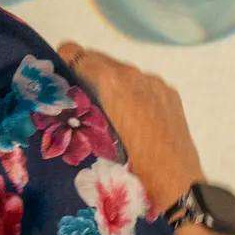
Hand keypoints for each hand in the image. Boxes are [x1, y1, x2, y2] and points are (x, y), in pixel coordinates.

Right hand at [57, 42, 201, 209]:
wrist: (175, 181)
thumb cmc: (130, 165)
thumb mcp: (95, 136)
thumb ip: (82, 108)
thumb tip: (70, 95)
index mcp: (112, 82)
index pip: (76, 53)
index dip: (64, 62)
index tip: (59, 79)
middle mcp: (134, 73)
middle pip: (100, 59)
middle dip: (87, 73)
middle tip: (78, 96)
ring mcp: (155, 82)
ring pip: (123, 71)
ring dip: (111, 83)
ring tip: (106, 110)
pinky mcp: (170, 93)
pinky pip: (144, 83)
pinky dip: (134, 92)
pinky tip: (134, 117)